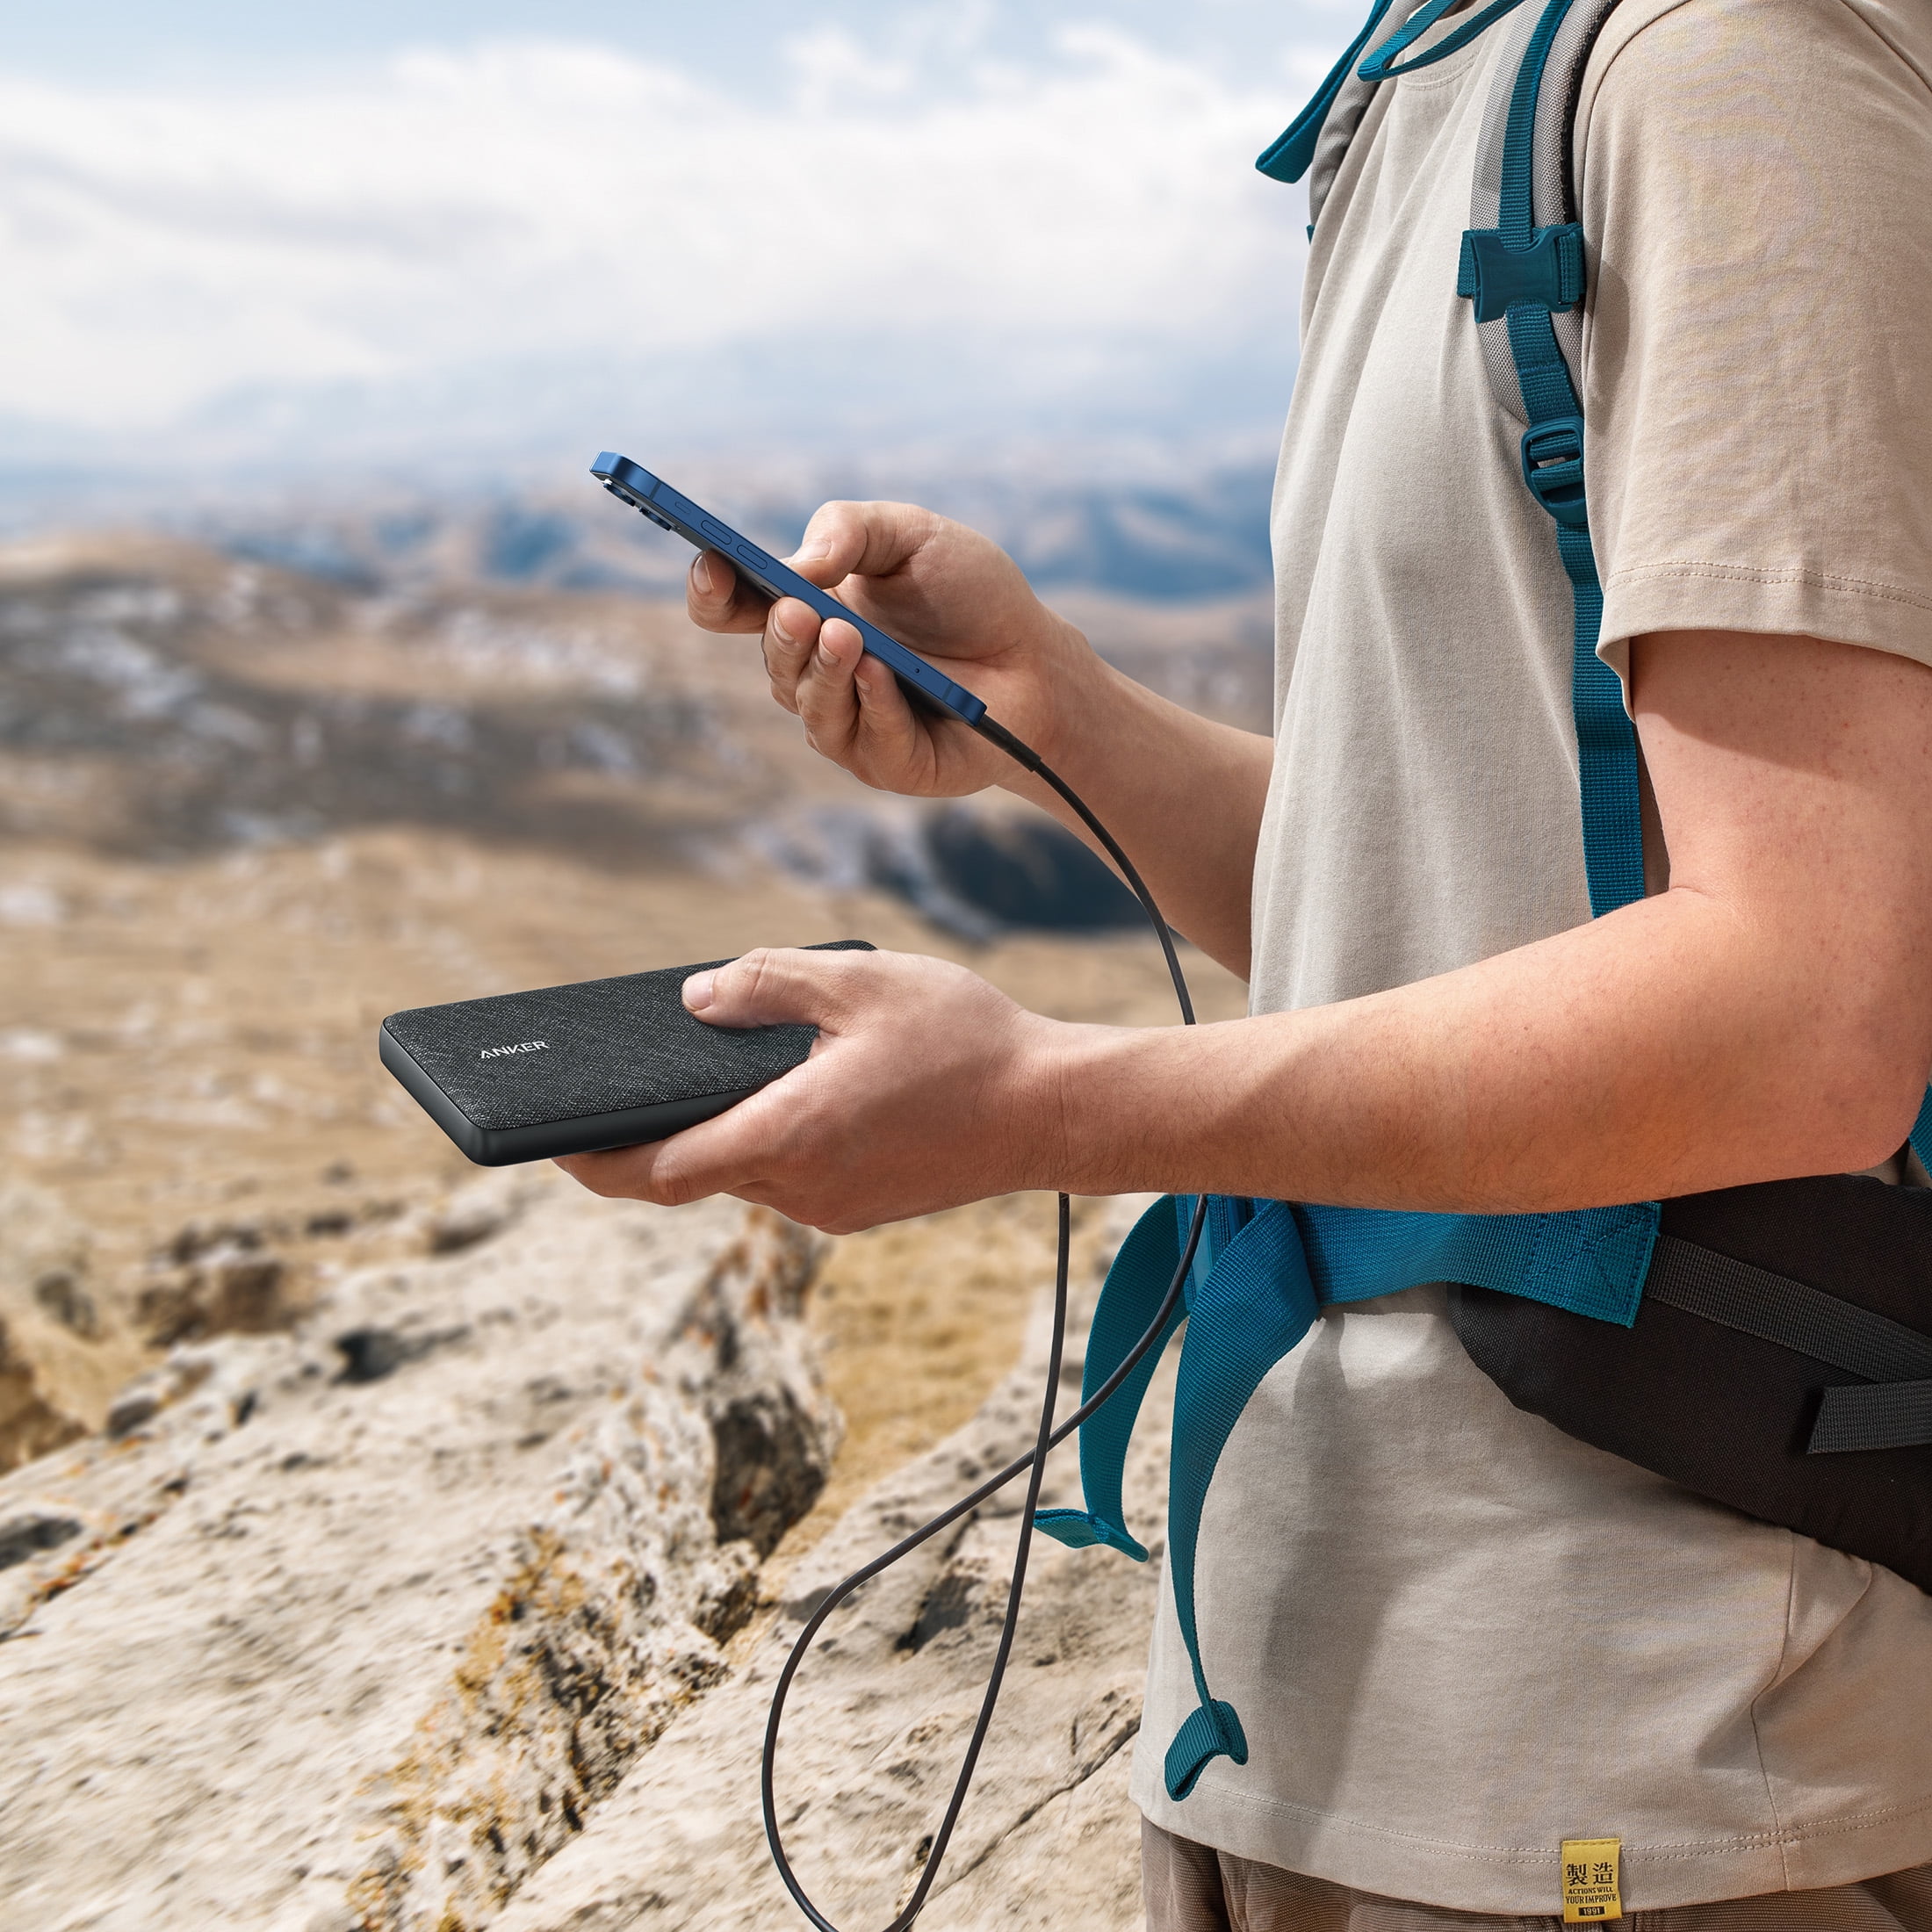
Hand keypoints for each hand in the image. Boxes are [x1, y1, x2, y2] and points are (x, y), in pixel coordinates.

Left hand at [555, 946, 1067, 1231]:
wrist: (1058, 1109)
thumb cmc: (967, 1040)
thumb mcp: (859, 982)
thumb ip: (766, 982)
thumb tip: (693, 1001)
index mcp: (789, 1136)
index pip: (658, 1173)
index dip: (594, 1159)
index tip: (551, 1138)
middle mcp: (802, 1190)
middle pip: (693, 1173)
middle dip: (655, 1131)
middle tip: (621, 1081)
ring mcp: (833, 1209)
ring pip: (743, 1173)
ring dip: (719, 1130)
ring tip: (714, 1066)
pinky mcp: (861, 1209)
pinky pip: (788, 1176)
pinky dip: (766, 1138)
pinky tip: (787, 1087)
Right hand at [686, 501, 1097, 794]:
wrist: (1037, 657)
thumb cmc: (971, 594)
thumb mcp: (912, 535)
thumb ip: (850, 529)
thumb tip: (796, 565)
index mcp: (807, 613)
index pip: (733, 609)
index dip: (712, 591)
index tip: (711, 564)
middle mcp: (816, 673)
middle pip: (773, 661)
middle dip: (782, 635)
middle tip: (799, 610)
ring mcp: (849, 723)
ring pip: (810, 706)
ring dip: (823, 672)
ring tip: (845, 636)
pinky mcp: (888, 763)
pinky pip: (866, 739)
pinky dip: (872, 704)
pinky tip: (881, 673)